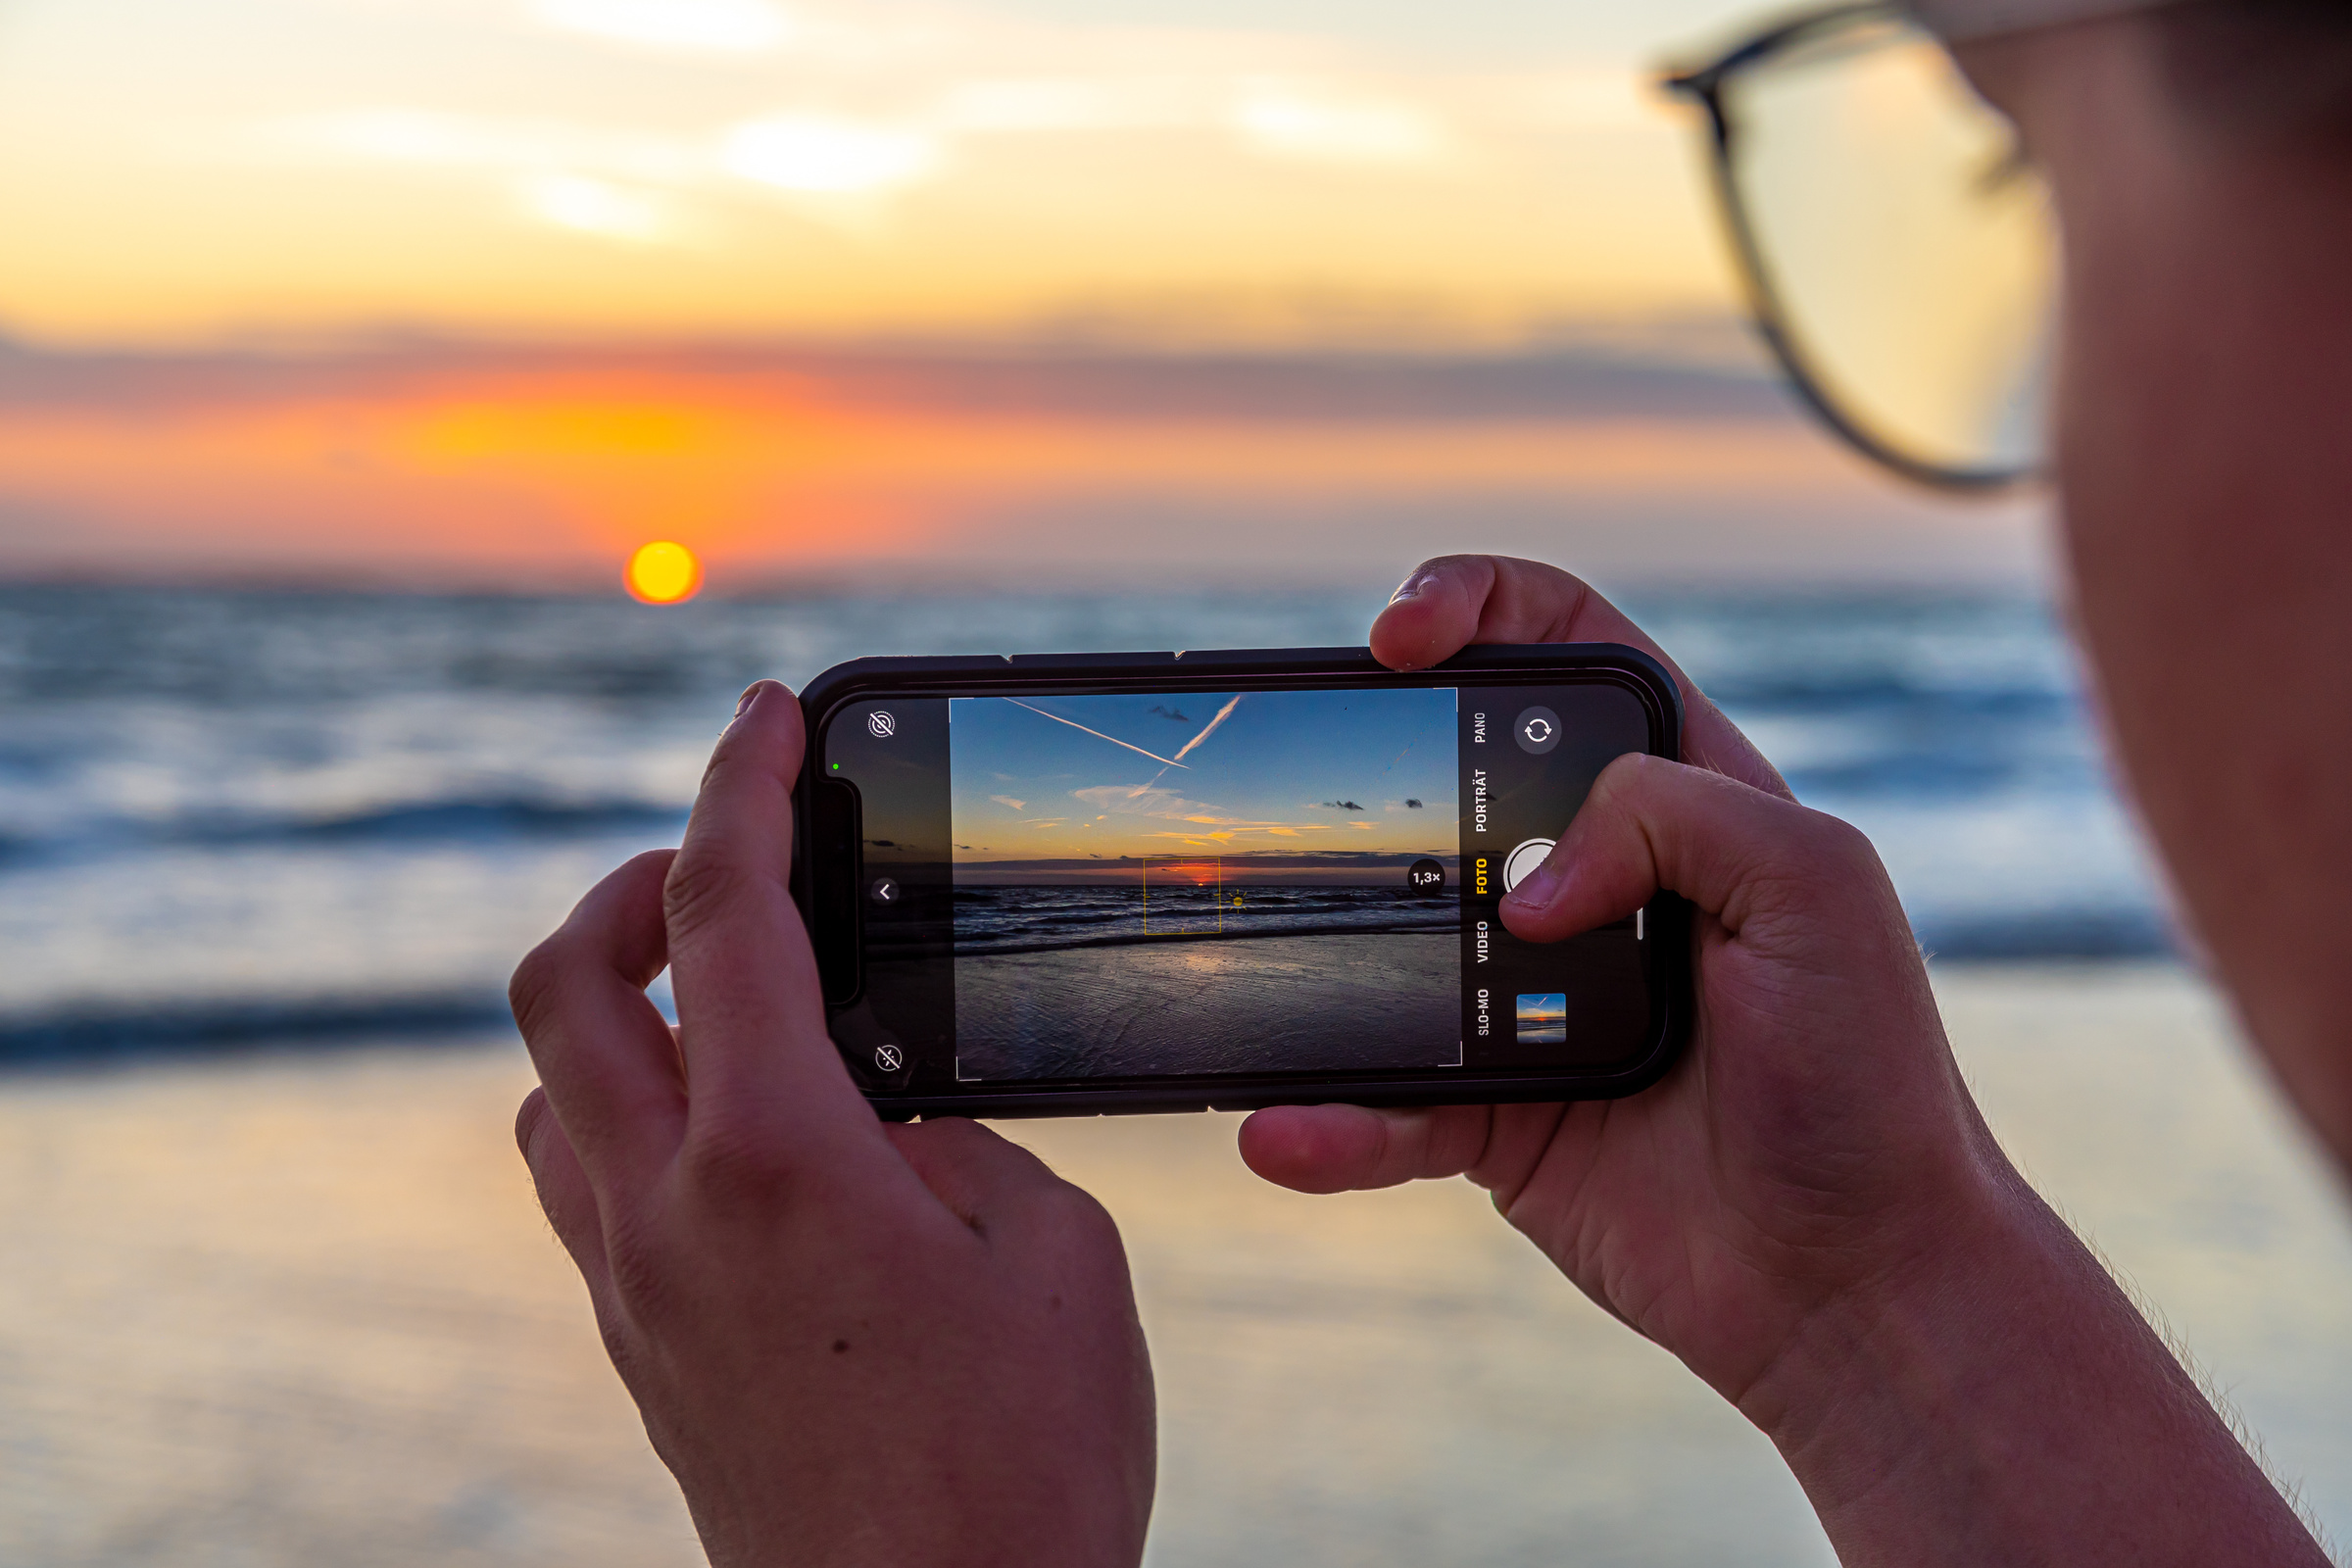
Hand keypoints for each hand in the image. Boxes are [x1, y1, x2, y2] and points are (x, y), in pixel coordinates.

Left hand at [510, 682, 1154, 1567]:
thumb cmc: (1025, 1466)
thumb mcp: (1053, 1254)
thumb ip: (962, 1144)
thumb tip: (897, 1117)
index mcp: (777, 1159)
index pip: (726, 914)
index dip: (743, 786)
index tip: (764, 713)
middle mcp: (667, 1214)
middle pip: (562, 987)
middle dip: (626, 886)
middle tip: (721, 867)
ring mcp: (634, 1293)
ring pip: (549, 1094)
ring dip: (613, 1010)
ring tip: (725, 999)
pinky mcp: (640, 1357)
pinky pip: (585, 1188)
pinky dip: (631, 1113)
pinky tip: (738, 1136)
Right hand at [1242, 555, 2322, 1565]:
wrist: (1857, 1280)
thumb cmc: (1869, 1076)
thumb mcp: (1818, 886)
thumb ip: (1675, 815)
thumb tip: (1523, 886)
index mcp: (1679, 793)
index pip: (1559, 641)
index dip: (1474, 606)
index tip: (1401, 637)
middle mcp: (1593, 880)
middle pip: (1442, 773)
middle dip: (1362, 761)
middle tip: (1315, 789)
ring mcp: (1528, 996)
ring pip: (1386, 938)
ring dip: (1323, 950)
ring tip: (1269, 973)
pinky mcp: (1492, 1113)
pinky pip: (1382, 1103)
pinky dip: (1331, 1118)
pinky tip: (1289, 1131)